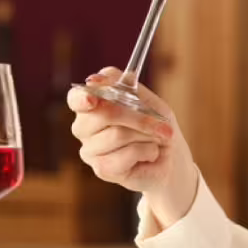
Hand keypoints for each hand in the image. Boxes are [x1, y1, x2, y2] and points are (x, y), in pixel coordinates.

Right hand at [67, 67, 199, 228]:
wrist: (170, 157)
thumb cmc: (155, 124)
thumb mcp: (147, 99)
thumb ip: (124, 86)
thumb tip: (98, 78)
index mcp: (90, 104)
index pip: (76, 97)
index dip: (82, 97)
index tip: (92, 98)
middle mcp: (83, 127)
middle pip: (103, 113)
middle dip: (139, 117)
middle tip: (163, 125)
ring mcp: (89, 149)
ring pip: (117, 134)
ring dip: (147, 135)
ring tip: (156, 140)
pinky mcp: (101, 169)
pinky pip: (127, 154)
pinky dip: (147, 151)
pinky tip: (149, 154)